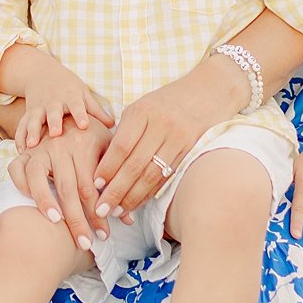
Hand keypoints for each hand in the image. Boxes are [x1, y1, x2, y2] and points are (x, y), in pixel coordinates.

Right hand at [10, 121, 111, 251]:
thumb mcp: (109, 151)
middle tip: (85, 242)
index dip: (97, 214)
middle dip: (77, 220)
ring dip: (46, 202)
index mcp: (84, 144)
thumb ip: (117, 185)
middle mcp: (60, 144)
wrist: (67, 109)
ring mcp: (40, 148)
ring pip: (39, 178)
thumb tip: (128, 219)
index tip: (104, 235)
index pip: (91, 187)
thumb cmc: (93, 137)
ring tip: (57, 224)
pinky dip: (22, 186)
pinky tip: (33, 204)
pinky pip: (16, 169)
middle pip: (68, 188)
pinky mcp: (24, 152)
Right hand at [13, 72, 110, 150]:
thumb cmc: (69, 88)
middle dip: (54, 122)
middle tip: (55, 134)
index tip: (84, 125)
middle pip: (53, 112)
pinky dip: (20, 137)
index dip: (80, 114)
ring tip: (31, 145)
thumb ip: (97, 111)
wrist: (41, 73)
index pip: (77, 106)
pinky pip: (21, 125)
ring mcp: (39, 108)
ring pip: (34, 119)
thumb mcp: (83, 94)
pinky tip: (21, 151)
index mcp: (71, 97)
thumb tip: (114, 126)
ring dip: (32, 131)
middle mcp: (54, 102)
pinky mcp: (28, 113)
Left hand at [93, 67, 238, 219]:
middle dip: (116, 189)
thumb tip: (104, 164)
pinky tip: (138, 202)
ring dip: (133, 196)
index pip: (122, 146)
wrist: (207, 91)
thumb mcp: (141, 107)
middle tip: (101, 208)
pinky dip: (150, 192)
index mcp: (143, 111)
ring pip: (152, 174)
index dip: (108, 168)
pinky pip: (166, 176)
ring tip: (118, 210)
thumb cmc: (166, 101)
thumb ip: (125, 131)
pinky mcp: (189, 151)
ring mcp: (177, 139)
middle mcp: (161, 125)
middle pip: (135, 164)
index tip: (95, 184)